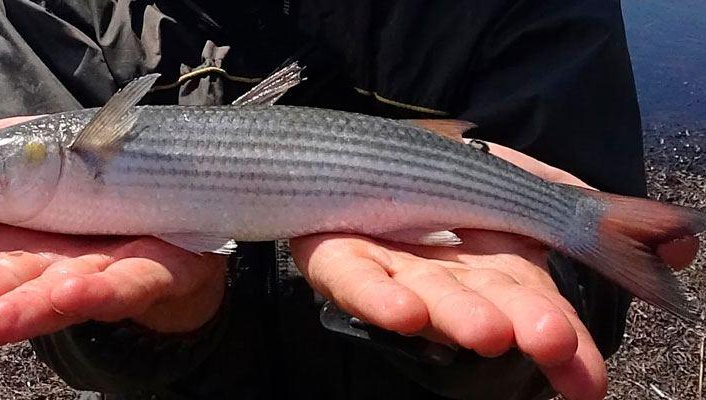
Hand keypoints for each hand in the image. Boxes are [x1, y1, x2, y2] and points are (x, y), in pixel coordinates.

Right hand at [0, 118, 226, 344]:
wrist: (174, 200)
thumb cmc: (89, 182)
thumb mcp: (23, 147)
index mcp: (13, 238)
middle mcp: (49, 263)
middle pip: (3, 284)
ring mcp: (101, 271)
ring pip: (63, 291)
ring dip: (29, 306)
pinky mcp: (154, 273)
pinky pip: (129, 283)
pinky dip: (102, 290)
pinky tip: (74, 291)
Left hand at [289, 139, 698, 399]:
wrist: (370, 153)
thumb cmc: (450, 173)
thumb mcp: (525, 183)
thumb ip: (584, 210)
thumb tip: (677, 240)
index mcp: (493, 267)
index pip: (536, 307)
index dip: (563, 340)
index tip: (587, 379)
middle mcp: (446, 278)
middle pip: (484, 306)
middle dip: (516, 323)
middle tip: (547, 338)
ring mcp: (391, 271)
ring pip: (425, 297)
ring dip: (455, 315)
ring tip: (485, 329)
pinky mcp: (338, 257)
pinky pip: (356, 279)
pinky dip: (377, 295)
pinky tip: (400, 309)